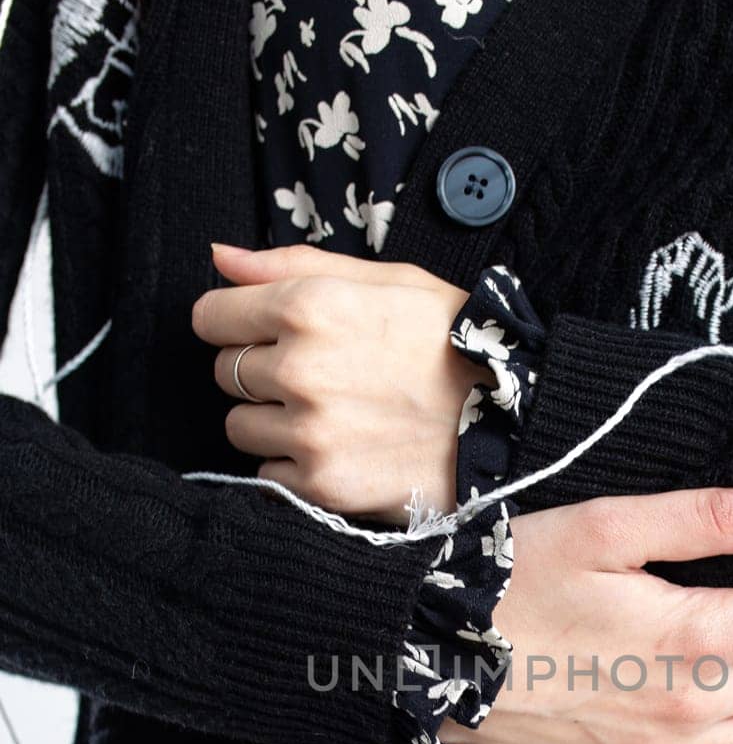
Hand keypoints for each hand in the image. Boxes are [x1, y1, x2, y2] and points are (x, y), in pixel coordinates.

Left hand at [191, 242, 490, 521]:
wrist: (511, 422)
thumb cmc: (453, 342)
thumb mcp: (387, 279)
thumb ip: (293, 265)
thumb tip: (220, 258)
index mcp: (308, 306)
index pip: (211, 316)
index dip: (236, 322)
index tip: (266, 333)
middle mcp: (299, 369)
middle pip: (224, 372)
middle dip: (260, 371)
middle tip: (320, 376)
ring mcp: (309, 432)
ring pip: (240, 427)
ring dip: (273, 422)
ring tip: (332, 416)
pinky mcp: (322, 485)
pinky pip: (268, 476)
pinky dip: (295, 468)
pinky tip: (342, 450)